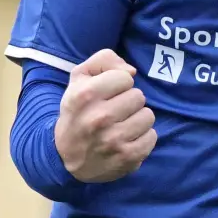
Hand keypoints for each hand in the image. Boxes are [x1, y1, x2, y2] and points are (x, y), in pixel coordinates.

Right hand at [56, 49, 157, 182]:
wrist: (66, 157)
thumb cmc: (77, 111)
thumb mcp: (80, 79)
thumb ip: (104, 60)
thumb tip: (131, 71)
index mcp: (85, 95)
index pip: (125, 78)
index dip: (118, 84)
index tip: (108, 94)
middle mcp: (99, 118)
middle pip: (138, 96)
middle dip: (128, 101)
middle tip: (115, 111)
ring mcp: (114, 140)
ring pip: (148, 116)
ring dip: (137, 119)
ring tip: (122, 124)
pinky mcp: (127, 157)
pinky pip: (151, 137)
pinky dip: (142, 137)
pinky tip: (127, 139)